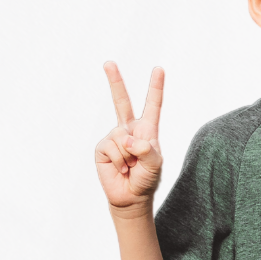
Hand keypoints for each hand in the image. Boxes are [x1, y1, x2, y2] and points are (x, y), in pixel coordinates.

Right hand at [94, 62, 164, 210]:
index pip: (152, 105)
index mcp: (147, 130)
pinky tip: (121, 169)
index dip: (155, 87)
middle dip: (114, 81)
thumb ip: (147, 151)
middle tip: (108, 62)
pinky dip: (119, 161)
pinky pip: (112, 148)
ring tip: (130, 167)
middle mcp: (129, 130)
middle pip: (121, 101)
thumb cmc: (146, 179)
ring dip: (128, 157)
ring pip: (121, 138)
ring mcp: (114, 137)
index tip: (158, 69)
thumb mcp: (154, 165)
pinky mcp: (102, 147)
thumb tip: (128, 140)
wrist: (130, 197)